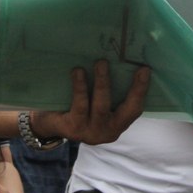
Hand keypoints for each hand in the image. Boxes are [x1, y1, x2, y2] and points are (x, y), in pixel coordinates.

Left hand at [33, 60, 148, 144]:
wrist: (47, 123)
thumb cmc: (77, 107)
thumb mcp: (96, 102)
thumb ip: (109, 91)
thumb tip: (119, 59)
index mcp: (117, 124)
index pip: (135, 109)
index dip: (141, 90)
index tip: (145, 69)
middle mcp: (107, 132)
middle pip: (125, 110)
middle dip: (133, 88)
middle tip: (135, 66)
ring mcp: (91, 132)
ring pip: (101, 106)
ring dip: (102, 83)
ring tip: (101, 62)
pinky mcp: (73, 128)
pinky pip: (80, 105)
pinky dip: (80, 87)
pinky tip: (77, 72)